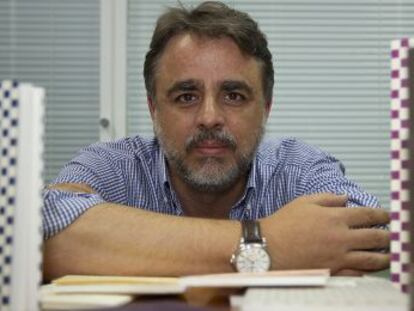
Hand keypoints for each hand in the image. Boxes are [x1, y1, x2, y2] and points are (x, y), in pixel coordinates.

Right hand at [260, 193, 389, 274]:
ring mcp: (338, 257)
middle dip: (389, 236)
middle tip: (395, 236)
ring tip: (391, 256)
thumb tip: (345, 198)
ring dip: (385, 256)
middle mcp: (341, 238)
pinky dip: (366, 271)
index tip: (388, 216)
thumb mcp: (304, 202)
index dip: (382, 215)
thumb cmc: (284, 222)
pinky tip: (369, 269)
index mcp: (335, 218)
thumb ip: (328, 198)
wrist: (269, 247)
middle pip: (375, 238)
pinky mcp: (332, 271)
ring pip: (371, 259)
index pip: (367, 216)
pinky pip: (356, 273)